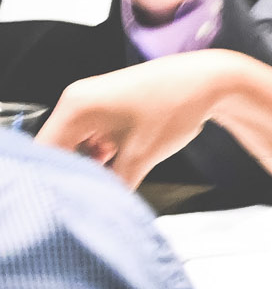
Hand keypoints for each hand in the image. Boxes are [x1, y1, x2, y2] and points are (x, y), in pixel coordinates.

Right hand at [43, 58, 233, 187]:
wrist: (210, 80)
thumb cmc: (176, 108)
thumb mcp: (140, 157)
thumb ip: (112, 186)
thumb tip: (97, 208)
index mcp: (75, 108)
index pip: (45, 152)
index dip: (56, 179)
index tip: (70, 199)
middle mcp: (75, 99)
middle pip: (57, 148)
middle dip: (75, 170)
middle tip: (97, 187)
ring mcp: (89, 98)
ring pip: (73, 143)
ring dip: (88, 161)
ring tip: (115, 167)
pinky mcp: (104, 102)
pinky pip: (87, 133)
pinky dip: (98, 149)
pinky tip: (118, 155)